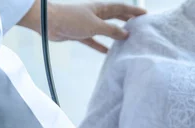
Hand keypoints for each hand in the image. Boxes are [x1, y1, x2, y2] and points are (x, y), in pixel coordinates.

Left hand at [19, 1, 146, 52]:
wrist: (49, 22)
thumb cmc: (72, 19)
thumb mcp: (95, 25)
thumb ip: (111, 30)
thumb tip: (126, 34)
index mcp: (100, 8)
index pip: (121, 8)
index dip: (133, 11)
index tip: (145, 14)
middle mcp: (95, 15)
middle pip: (115, 18)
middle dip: (127, 21)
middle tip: (139, 26)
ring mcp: (88, 24)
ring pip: (105, 30)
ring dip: (115, 35)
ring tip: (127, 40)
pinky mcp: (80, 34)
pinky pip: (94, 41)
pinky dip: (101, 46)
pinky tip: (108, 52)